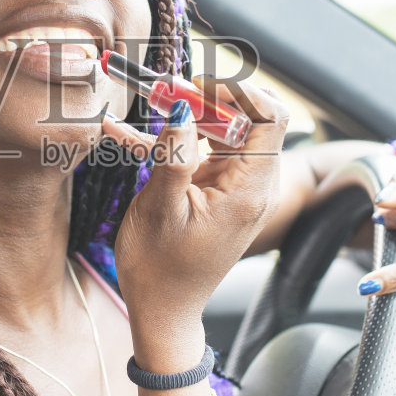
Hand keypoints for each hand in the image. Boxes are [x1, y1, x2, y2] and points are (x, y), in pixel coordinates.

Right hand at [99, 78, 289, 368]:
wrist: (163, 310)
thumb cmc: (160, 270)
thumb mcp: (160, 209)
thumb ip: (174, 155)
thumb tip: (183, 109)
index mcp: (249, 190)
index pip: (270, 116)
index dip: (238, 90)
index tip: (196, 84)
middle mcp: (253, 185)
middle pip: (248, 117)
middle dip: (208, 97)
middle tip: (165, 90)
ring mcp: (237, 186)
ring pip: (223, 129)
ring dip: (188, 114)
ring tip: (147, 102)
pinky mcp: (218, 190)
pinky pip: (203, 151)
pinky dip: (174, 140)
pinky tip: (125, 135)